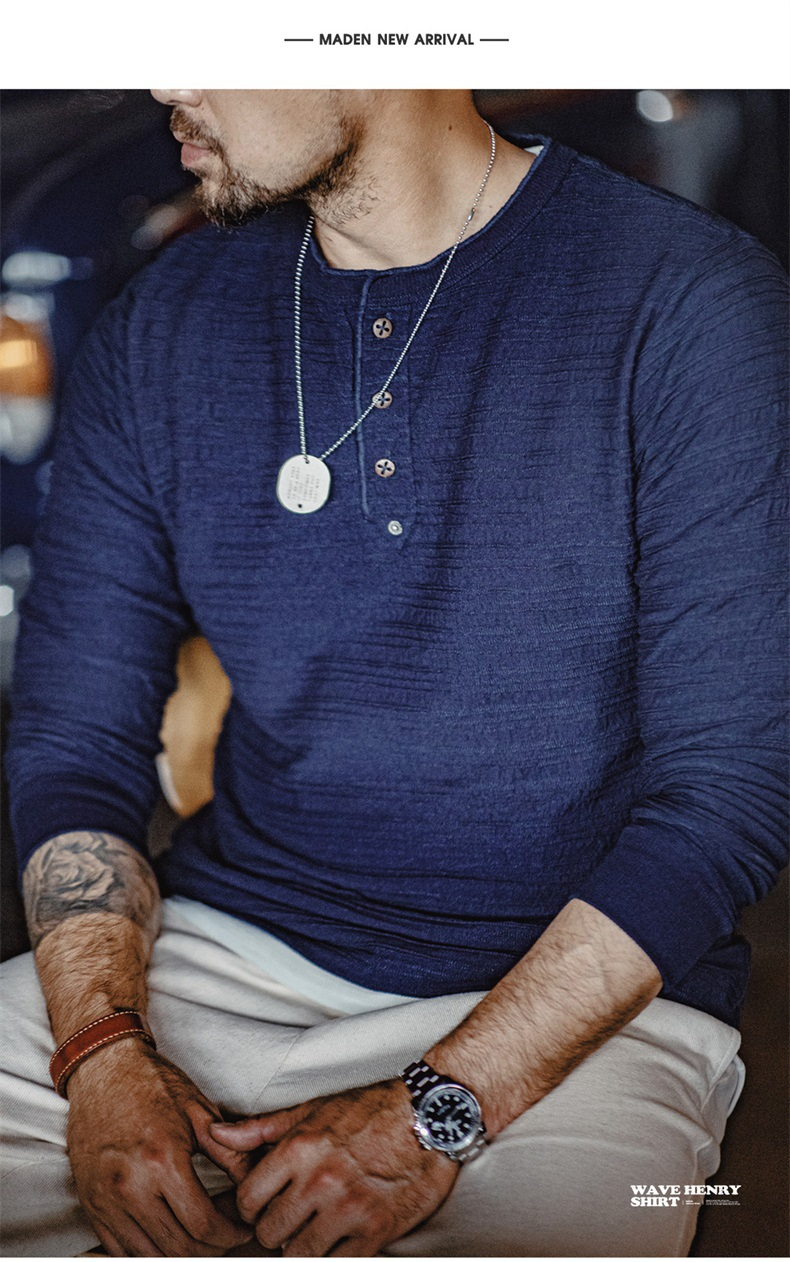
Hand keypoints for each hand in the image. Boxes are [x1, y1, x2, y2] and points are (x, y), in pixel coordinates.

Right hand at [65, 1038, 253, 1256]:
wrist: (103, 1067)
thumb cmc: (153, 1083)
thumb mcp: (199, 1111)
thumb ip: (231, 1153)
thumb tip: (256, 1182)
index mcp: (161, 1161)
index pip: (203, 1226)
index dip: (231, 1235)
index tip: (243, 1228)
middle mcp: (129, 1187)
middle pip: (179, 1248)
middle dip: (212, 1249)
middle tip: (228, 1234)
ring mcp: (105, 1200)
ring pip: (150, 1256)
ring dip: (181, 1254)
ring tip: (201, 1236)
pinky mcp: (90, 1204)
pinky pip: (121, 1250)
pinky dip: (150, 1252)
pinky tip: (170, 1234)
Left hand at [209, 1080, 457, 1256]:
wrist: (431, 1114)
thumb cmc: (369, 1109)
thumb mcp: (310, 1110)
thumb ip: (259, 1130)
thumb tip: (215, 1136)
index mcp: (299, 1149)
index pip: (248, 1201)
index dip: (252, 1208)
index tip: (266, 1205)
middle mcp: (319, 1180)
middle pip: (269, 1233)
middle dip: (276, 1230)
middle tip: (292, 1219)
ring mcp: (348, 1209)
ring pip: (298, 1255)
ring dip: (303, 1246)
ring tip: (315, 1230)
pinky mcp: (376, 1230)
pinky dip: (334, 1257)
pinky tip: (339, 1241)